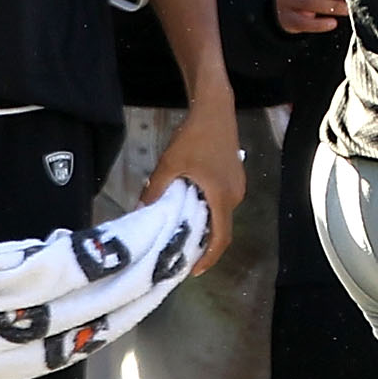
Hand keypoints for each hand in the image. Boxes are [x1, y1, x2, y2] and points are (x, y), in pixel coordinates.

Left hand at [143, 95, 242, 270]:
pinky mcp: (235, 176)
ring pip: (221, 214)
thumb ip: (155, 189)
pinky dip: (209, 210)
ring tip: (183, 231)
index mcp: (222, 197)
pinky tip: (191, 206)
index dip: (209, 258)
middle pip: (221, 228)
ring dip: (205, 225)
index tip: (194, 270)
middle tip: (181, 252)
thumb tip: (140, 210)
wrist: (215, 108)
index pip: (221, 238)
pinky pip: (222, 201)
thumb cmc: (195, 136)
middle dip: (203, 243)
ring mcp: (238, 185)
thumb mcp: (170, 164)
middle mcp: (235, 195)